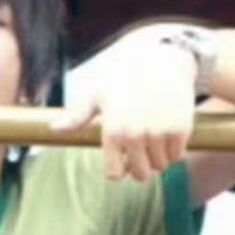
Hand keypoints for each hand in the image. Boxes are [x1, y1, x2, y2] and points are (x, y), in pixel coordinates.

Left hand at [51, 36, 195, 181]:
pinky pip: (177, 155)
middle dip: (138, 167)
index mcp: (112, 132)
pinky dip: (172, 150)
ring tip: (150, 139)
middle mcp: (136, 136)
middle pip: (140, 174)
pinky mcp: (180, 129)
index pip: (114, 173)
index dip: (116, 169)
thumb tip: (54, 128)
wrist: (159, 60)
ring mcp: (160, 134)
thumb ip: (77, 117)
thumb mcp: (96, 96)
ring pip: (160, 166)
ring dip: (156, 158)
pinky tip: (164, 134)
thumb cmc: (121, 78)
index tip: (119, 160)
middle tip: (137, 152)